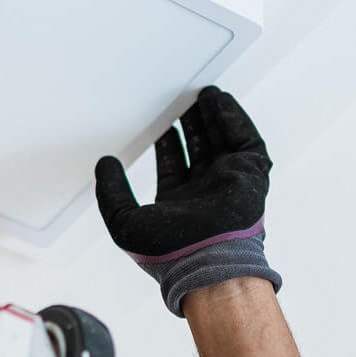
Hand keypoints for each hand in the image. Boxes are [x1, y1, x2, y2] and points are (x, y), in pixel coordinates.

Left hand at [94, 86, 281, 316]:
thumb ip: (111, 191)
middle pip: (199, 150)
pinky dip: (234, 120)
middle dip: (192, 126)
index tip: (161, 125)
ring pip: (222, 142)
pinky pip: (245, 141)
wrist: (207, 261)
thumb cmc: (168, 252)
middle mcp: (206, 194)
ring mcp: (230, 184)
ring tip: (203, 95)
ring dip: (213, 117)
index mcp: (180, 206)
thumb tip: (104, 164)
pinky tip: (220, 103)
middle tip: (183, 102)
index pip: (173, 167)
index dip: (167, 145)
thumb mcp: (124, 220)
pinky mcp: (251, 176)